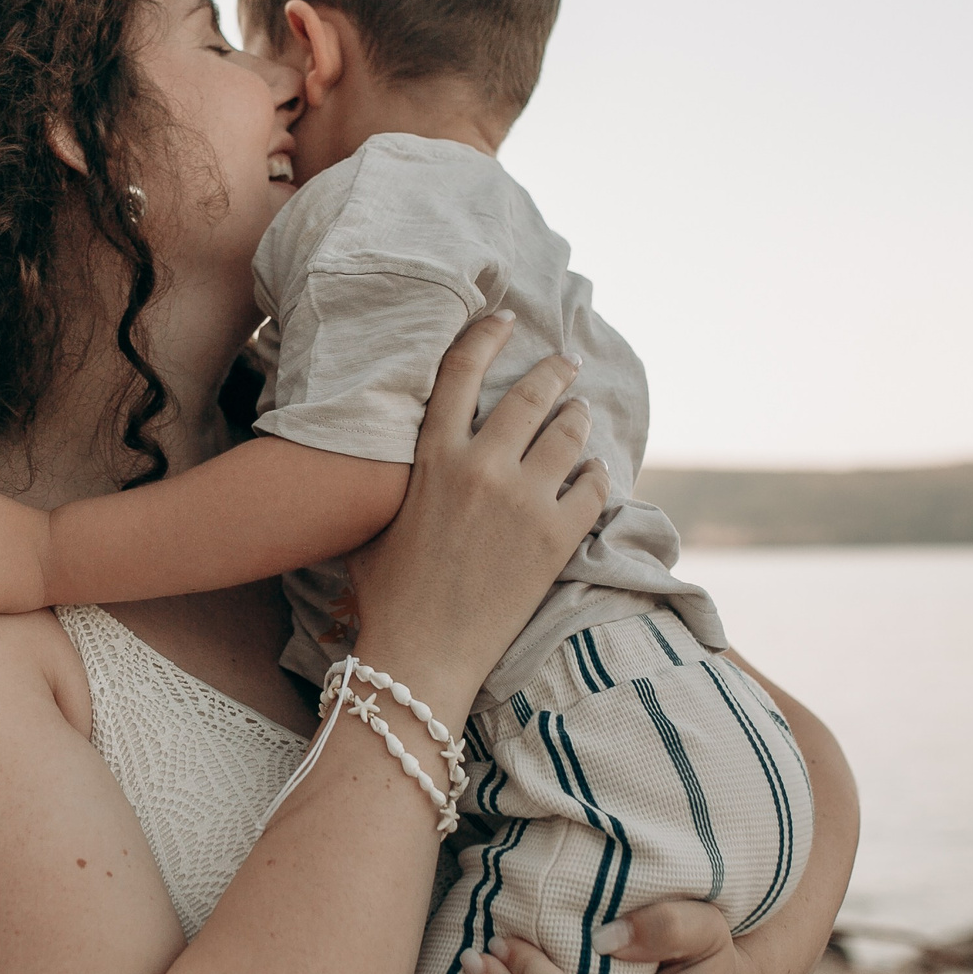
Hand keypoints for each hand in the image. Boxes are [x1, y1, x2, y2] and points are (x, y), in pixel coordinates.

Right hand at [343, 312, 608, 689]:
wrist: (423, 653)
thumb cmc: (389, 594)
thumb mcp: (375, 522)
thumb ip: (391, 481)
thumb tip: (382, 460)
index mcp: (432, 458)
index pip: (460, 372)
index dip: (485, 336)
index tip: (505, 320)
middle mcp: (481, 468)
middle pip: (530, 395)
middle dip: (554, 371)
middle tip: (566, 362)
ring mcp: (524, 502)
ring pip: (569, 434)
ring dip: (578, 417)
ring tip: (580, 413)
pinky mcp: (557, 538)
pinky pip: (594, 486)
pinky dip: (597, 475)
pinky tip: (593, 474)